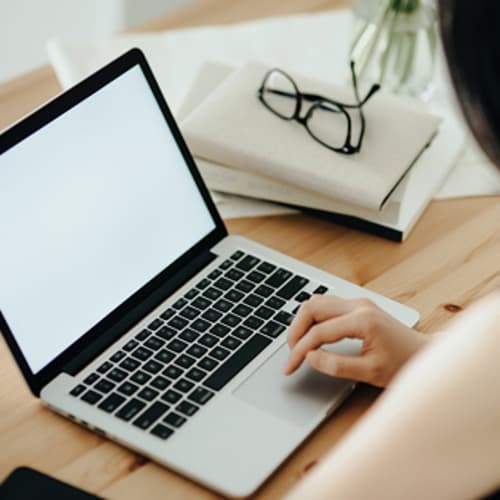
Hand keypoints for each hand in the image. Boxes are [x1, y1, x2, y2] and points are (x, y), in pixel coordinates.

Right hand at [283, 295, 427, 386]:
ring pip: (317, 302)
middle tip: (291, 353)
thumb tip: (310, 358)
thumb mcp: (371, 372)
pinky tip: (312, 334)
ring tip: (298, 345)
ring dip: (303, 322)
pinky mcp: (358, 306)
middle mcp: (358, 305)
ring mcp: (358, 303)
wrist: (425, 354)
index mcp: (362, 321)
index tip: (290, 367)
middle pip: (312, 308)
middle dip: (295, 331)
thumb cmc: (403, 363)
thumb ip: (337, 365)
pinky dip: (313, 319)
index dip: (299, 351)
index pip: (319, 332)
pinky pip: (327, 305)